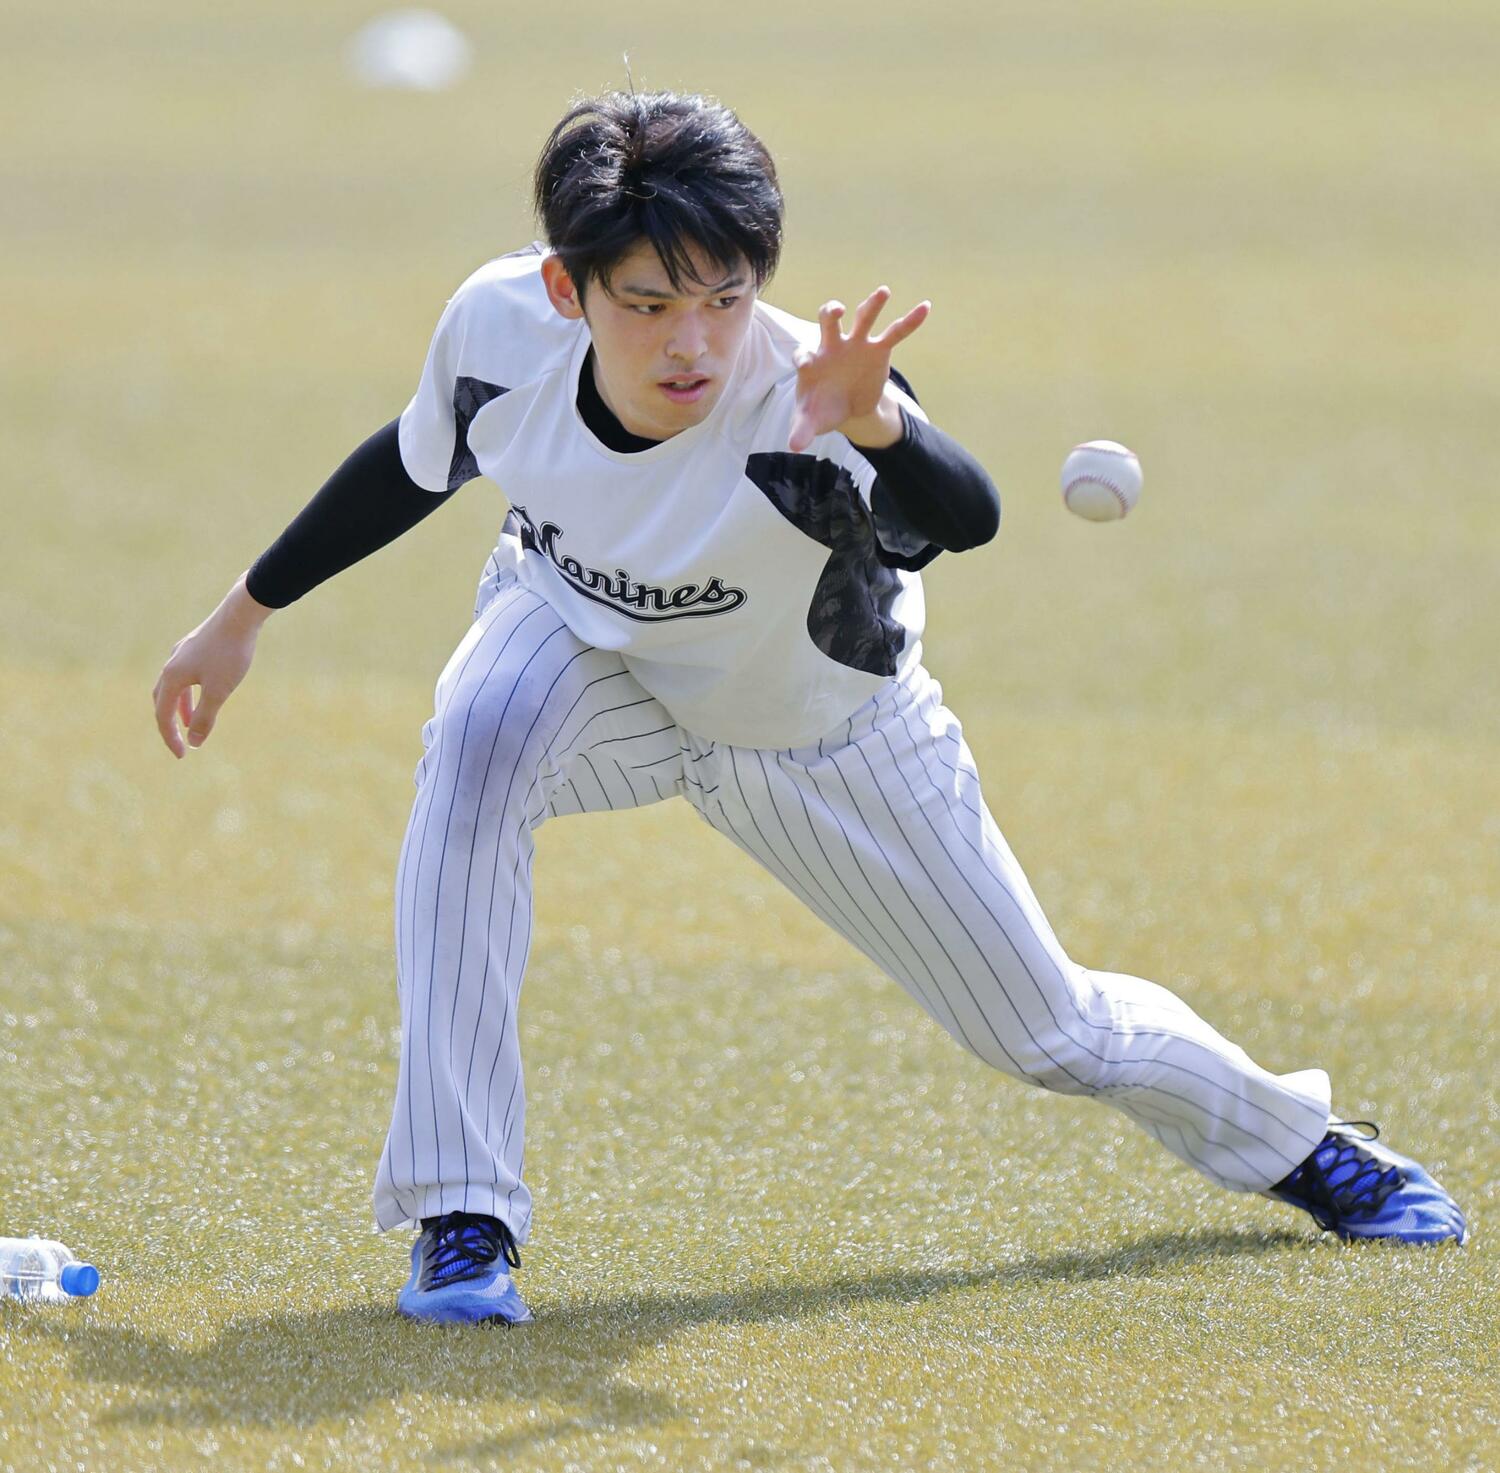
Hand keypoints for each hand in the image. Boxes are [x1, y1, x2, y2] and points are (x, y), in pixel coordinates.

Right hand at [152, 574, 270, 757]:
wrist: (241, 615)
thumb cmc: (230, 653)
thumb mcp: (219, 691)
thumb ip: (205, 717)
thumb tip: (193, 741)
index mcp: (171, 676)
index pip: (163, 715)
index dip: (170, 737)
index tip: (182, 755)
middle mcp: (171, 663)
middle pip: (161, 700)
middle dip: (169, 723)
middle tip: (179, 742)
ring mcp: (182, 653)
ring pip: (174, 686)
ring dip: (180, 707)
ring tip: (190, 722)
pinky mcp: (196, 646)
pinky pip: (185, 674)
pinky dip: (190, 691)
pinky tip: (204, 692)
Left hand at [788, 286, 929, 453]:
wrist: (847, 408)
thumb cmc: (823, 409)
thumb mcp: (811, 422)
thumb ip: (802, 430)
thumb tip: (795, 446)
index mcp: (811, 361)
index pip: (803, 353)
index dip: (803, 357)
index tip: (805, 363)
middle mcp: (832, 346)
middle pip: (828, 322)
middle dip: (831, 313)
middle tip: (836, 310)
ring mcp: (856, 345)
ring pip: (862, 318)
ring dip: (871, 305)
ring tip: (883, 292)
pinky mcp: (878, 350)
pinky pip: (895, 332)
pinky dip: (910, 321)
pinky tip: (925, 307)